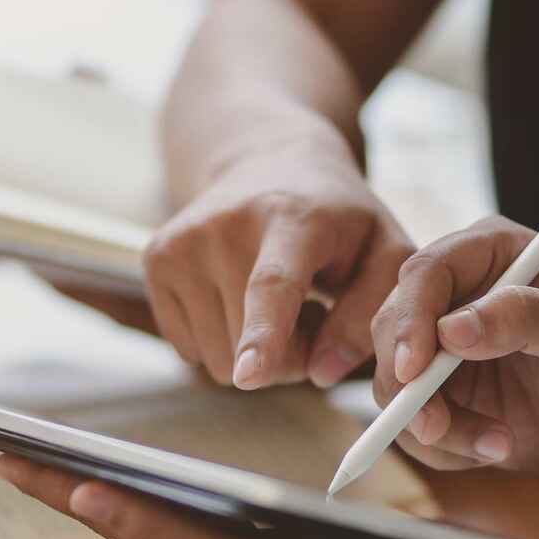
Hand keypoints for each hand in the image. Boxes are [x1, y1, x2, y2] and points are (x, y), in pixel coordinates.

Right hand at [144, 149, 410, 388]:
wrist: (268, 163)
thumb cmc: (337, 221)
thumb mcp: (382, 252)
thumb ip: (367, 316)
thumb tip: (320, 373)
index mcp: (294, 218)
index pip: (273, 283)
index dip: (264, 333)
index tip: (249, 375)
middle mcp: (226, 224)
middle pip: (245, 343)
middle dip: (284, 356)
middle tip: (307, 314)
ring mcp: (183, 242)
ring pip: (215, 358)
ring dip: (249, 350)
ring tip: (270, 303)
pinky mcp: (156, 259)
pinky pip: (188, 350)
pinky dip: (217, 340)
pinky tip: (235, 298)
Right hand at [371, 217, 538, 474]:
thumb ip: (529, 318)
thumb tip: (452, 329)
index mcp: (492, 254)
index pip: (427, 272)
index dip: (410, 319)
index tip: (414, 370)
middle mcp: (452, 293)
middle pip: (392, 325)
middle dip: (405, 383)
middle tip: (433, 426)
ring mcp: (434, 344)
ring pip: (391, 380)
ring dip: (432, 425)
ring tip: (497, 444)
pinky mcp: (427, 389)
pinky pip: (404, 419)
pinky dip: (440, 446)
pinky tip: (490, 445)